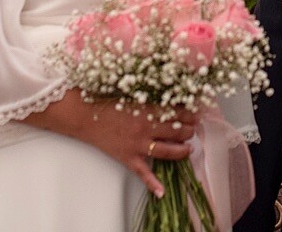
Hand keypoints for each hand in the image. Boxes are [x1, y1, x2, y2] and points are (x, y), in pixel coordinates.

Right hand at [25, 89, 197, 196]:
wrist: (83, 115)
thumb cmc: (104, 99)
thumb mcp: (130, 91)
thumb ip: (149, 92)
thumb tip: (168, 89)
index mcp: (148, 109)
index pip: (179, 112)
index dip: (191, 113)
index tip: (197, 112)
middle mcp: (146, 128)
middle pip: (178, 132)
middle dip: (189, 131)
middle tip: (193, 129)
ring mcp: (137, 145)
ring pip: (168, 151)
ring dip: (182, 151)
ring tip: (188, 148)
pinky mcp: (127, 158)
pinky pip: (143, 173)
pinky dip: (153, 184)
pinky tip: (162, 192)